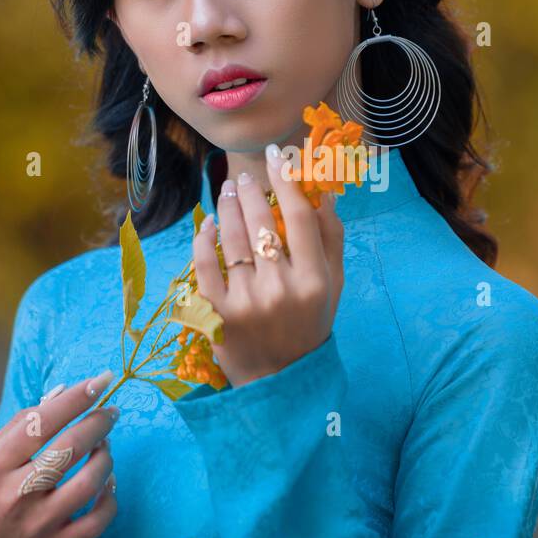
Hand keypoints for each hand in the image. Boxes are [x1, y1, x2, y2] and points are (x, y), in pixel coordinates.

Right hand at [0, 371, 119, 537]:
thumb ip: (21, 426)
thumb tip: (63, 391)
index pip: (40, 422)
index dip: (75, 397)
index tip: (101, 380)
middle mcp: (15, 495)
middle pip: (69, 448)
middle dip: (99, 422)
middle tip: (110, 412)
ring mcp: (37, 525)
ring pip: (89, 482)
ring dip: (106, 457)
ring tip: (105, 446)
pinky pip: (98, 521)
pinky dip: (110, 497)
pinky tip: (107, 483)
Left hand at [192, 144, 344, 387]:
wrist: (280, 380)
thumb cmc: (310, 325)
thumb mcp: (333, 286)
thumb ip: (331, 239)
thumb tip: (322, 192)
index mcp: (314, 280)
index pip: (298, 217)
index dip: (286, 180)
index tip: (276, 157)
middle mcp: (280, 288)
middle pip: (261, 222)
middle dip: (250, 191)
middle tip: (244, 178)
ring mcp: (245, 301)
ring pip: (230, 238)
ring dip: (227, 206)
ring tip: (227, 191)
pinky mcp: (216, 313)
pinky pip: (204, 264)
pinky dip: (204, 238)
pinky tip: (208, 224)